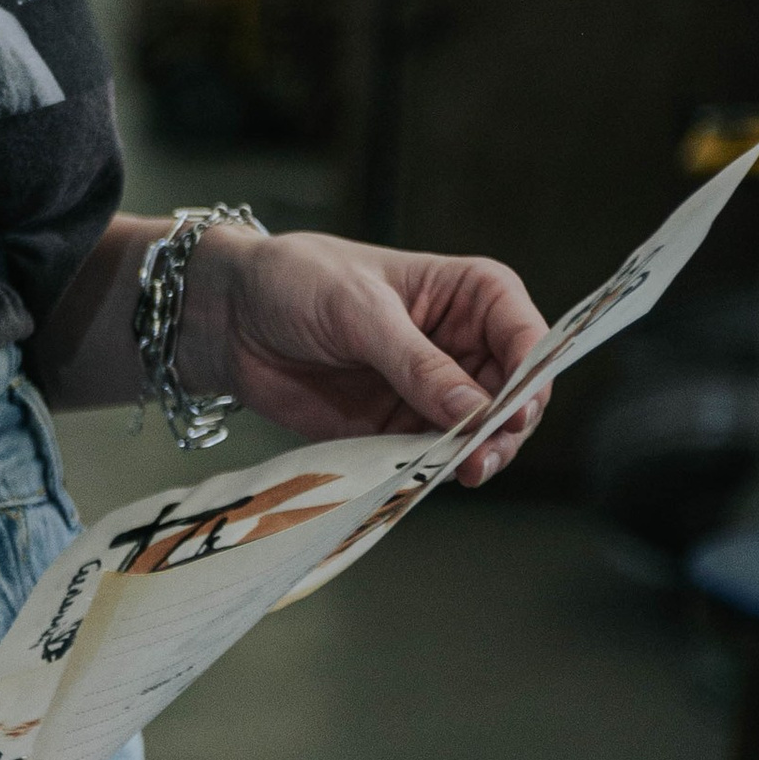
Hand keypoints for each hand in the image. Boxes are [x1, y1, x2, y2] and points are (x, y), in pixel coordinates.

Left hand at [194, 226, 549, 487]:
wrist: (228, 315)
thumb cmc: (296, 281)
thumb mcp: (359, 310)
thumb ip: (416, 363)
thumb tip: (477, 411)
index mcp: (469, 295)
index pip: (526, 336)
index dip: (530, 375)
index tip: (512, 410)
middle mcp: (462, 346)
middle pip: (515, 396)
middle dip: (507, 427)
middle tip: (481, 453)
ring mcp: (433, 391)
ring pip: (483, 435)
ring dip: (479, 455)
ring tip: (462, 469)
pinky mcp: (399, 428)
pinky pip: (433, 457)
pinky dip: (435, 470)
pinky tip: (426, 478)